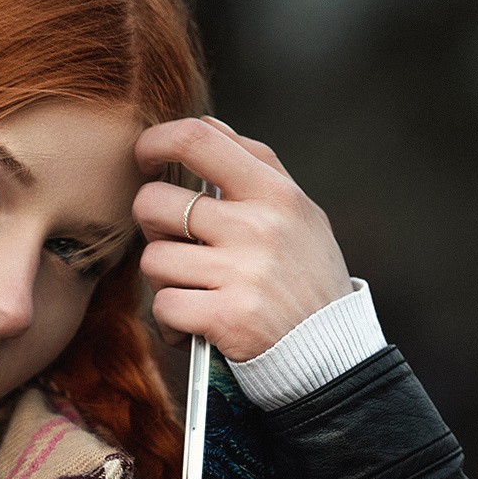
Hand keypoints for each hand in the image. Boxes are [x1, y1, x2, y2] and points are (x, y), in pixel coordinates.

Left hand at [132, 116, 352, 360]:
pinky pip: (163, 307)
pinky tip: (197, 324)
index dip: (155, 141)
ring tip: (198, 291)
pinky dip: (172, 321)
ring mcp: (242, 273)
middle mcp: (258, 227)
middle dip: (151, 225)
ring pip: (154, 260)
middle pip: (154, 203)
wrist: (332, 354)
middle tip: (175, 243)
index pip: (197, 139)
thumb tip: (205, 124)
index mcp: (275, 193)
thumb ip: (255, 166)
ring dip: (166, 280)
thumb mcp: (299, 212)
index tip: (145, 157)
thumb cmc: (306, 277)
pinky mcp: (227, 318)